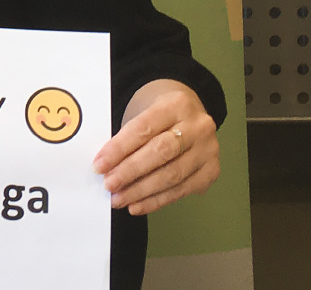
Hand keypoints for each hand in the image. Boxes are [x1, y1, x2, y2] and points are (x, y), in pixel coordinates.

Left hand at [92, 79, 219, 216]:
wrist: (189, 114)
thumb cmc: (159, 117)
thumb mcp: (143, 112)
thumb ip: (127, 137)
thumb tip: (105, 167)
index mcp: (177, 104)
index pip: (144, 128)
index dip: (119, 148)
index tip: (99, 165)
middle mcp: (198, 126)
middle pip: (161, 152)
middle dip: (131, 171)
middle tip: (109, 185)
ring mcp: (208, 150)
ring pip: (172, 175)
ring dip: (141, 191)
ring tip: (119, 199)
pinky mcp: (211, 172)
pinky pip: (181, 191)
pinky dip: (156, 201)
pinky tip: (137, 205)